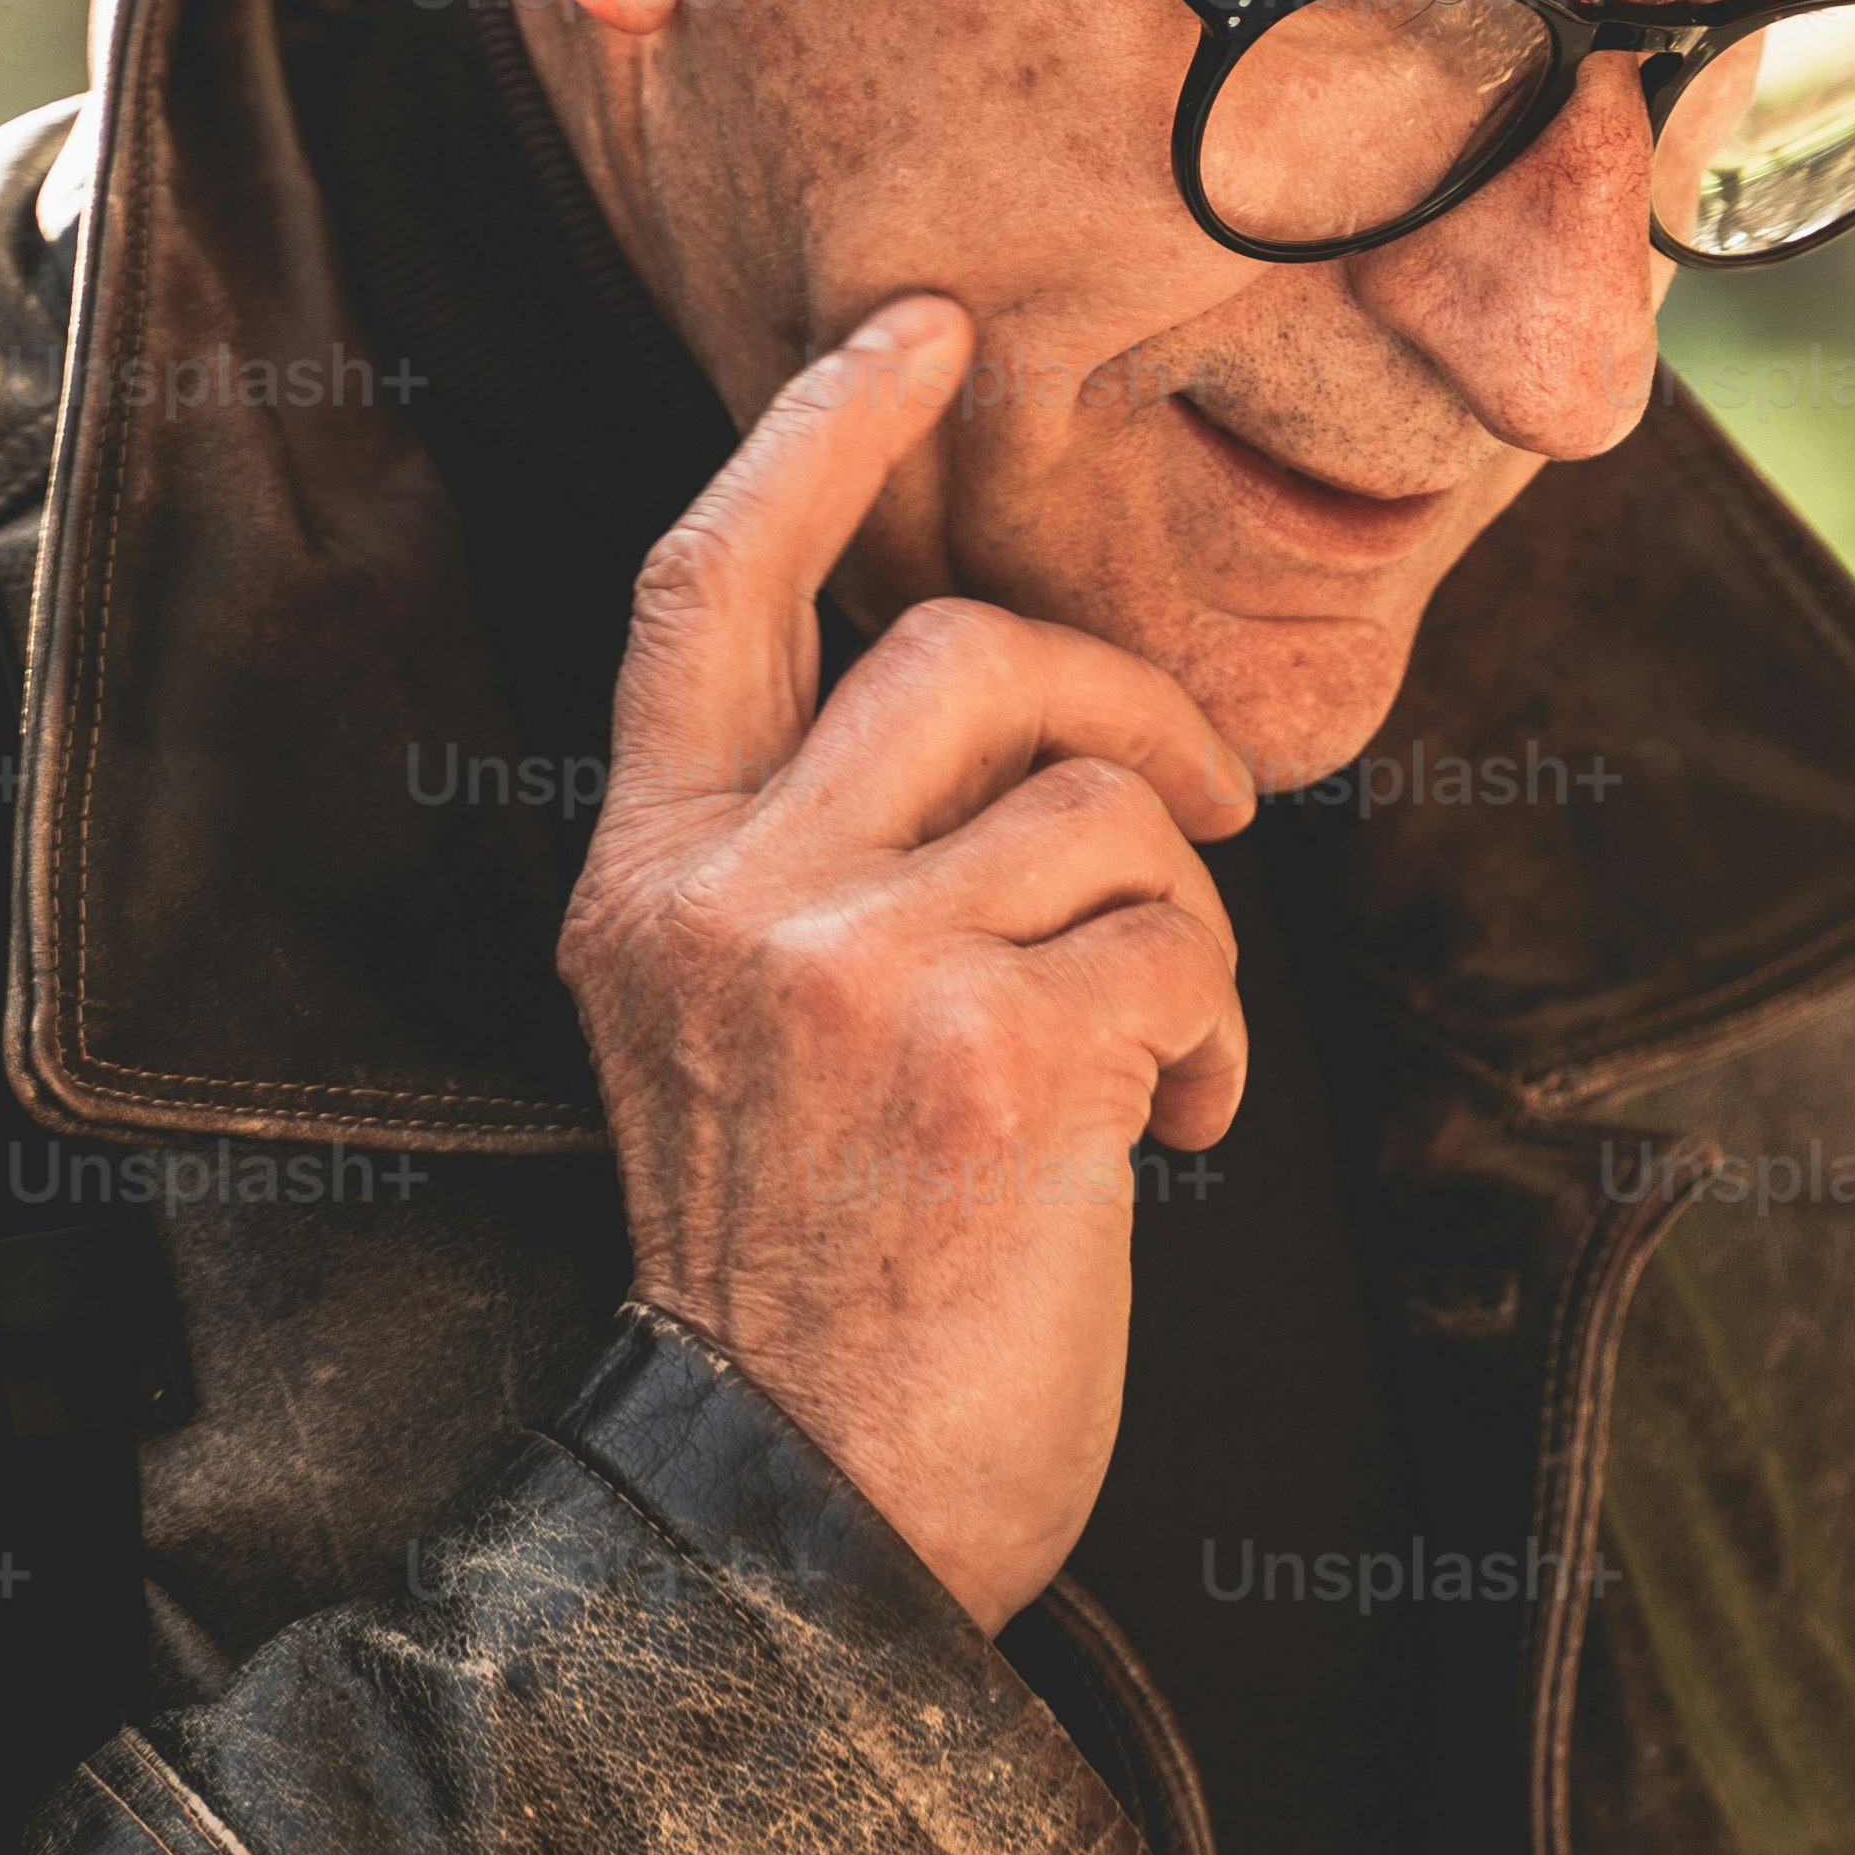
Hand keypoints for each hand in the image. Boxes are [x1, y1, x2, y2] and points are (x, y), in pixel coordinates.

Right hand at [558, 294, 1256, 1626]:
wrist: (796, 1522)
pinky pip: (1179, 942)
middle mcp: (720, 896)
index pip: (705, 585)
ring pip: (1107, 799)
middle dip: (1134, 709)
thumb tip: (1022, 724)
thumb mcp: (746, 1038)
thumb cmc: (819, 1288)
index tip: (919, 332)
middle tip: (1202, 817)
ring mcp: (842, 969)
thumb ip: (820, 865)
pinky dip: (1210, 1037)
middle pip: (967, 646)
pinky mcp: (982, 1057)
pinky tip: (1162, 1142)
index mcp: (644, 876)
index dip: (817, 432)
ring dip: (1185, 925)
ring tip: (1152, 1065)